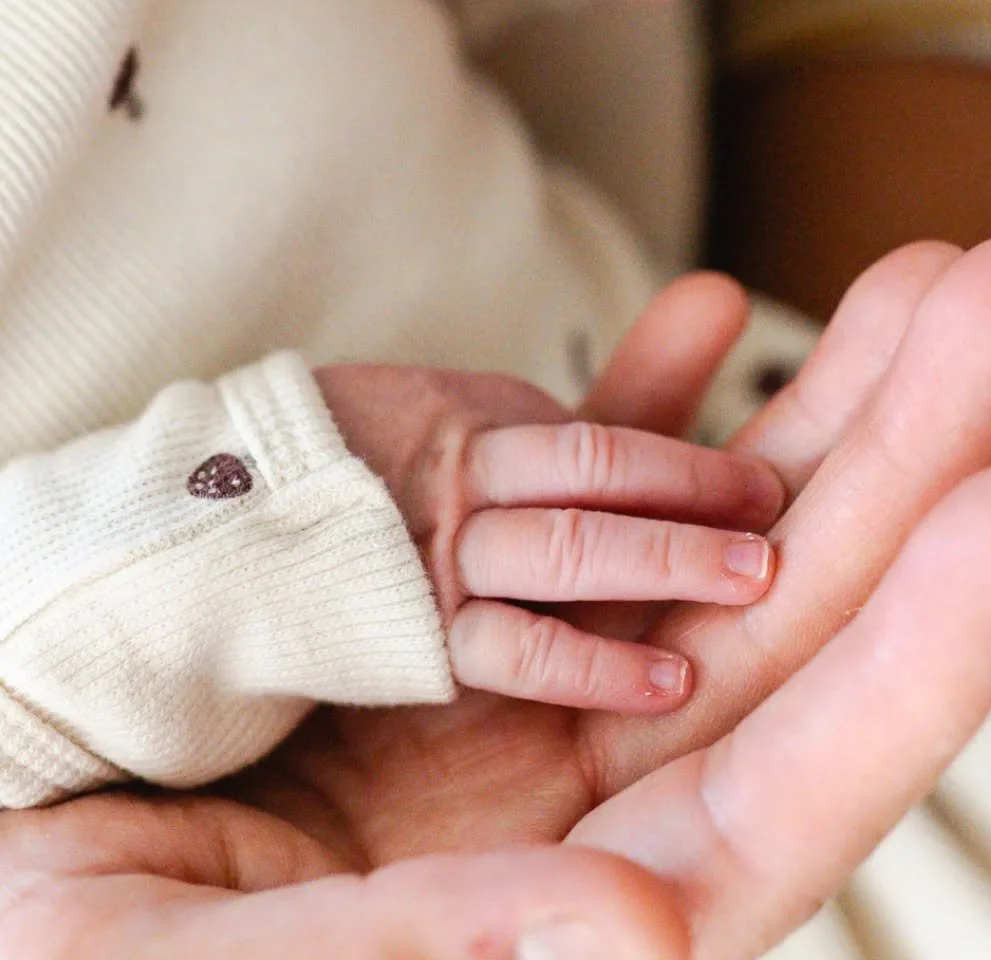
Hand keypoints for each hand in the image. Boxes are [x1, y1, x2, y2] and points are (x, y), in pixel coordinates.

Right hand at [0, 240, 990, 959]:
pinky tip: (696, 326)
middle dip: (899, 470)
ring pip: (694, 549)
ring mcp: (499, 705)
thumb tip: (647, 933)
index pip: (782, 782)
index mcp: (539, 911)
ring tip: (911, 296)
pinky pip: (553, 504)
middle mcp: (556, 803)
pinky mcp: (425, 630)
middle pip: (777, 627)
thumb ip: (419, 958)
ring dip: (801, 420)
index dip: (914, 652)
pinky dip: (628, 415)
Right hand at [313, 286, 782, 712]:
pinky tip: (666, 681)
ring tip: (756, 579)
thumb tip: (709, 309)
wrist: (212, 518)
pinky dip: (590, 664)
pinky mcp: (412, 630)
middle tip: (778, 521)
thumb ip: (562, 396)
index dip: (688, 462)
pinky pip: (509, 646)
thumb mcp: (456, 410)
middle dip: (696, 494)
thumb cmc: (360, 466)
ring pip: (566, 548)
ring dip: (665, 559)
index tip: (765, 485)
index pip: (600, 438)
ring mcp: (436, 550)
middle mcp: (462, 473)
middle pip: (593, 473)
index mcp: (473, 418)